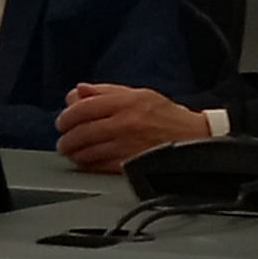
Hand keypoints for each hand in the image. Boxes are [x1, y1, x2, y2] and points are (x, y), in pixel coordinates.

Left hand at [56, 83, 212, 170]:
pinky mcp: (132, 165)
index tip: (62, 122)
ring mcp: (128, 146)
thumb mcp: (139, 94)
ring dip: (74, 153)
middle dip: (67, 137)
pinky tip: (85, 162)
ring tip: (70, 152)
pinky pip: (101, 166)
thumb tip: (78, 91)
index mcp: (126, 102)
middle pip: (83, 131)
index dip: (67, 116)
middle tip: (62, 140)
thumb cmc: (167, 117)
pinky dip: (88, 165)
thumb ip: (105, 91)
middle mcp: (125, 123)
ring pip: (89, 151)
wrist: (195, 139)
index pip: (84, 108)